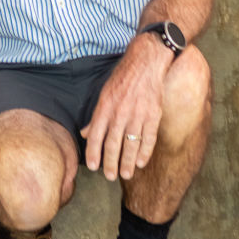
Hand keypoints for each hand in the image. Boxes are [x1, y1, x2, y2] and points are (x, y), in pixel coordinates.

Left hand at [79, 36, 171, 180]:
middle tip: (110, 176)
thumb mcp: (104, 93)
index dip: (93, 152)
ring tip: (125, 174)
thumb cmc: (123, 77)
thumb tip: (85, 133)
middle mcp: (120, 112)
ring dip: (127, 161)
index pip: (96, 135)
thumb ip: (96, 117)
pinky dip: (145, 152)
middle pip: (113, 144)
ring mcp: (138, 114)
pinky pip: (149, 138)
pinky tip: (141, 162)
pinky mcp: (153, 114)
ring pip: (131, 144)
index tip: (93, 167)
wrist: (146, 62)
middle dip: (110, 162)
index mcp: (105, 107)